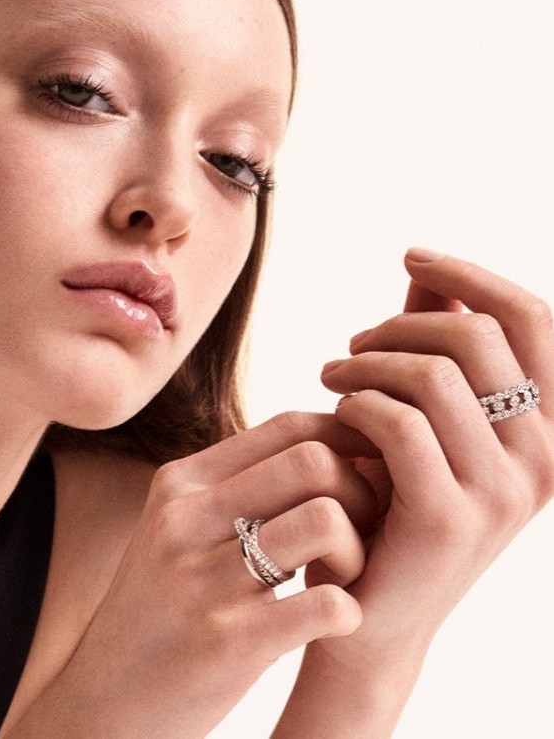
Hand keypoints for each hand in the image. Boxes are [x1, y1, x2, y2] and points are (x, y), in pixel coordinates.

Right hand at [11, 415, 378, 736]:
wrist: (104, 698)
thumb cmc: (159, 606)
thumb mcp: (176, 530)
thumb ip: (233, 488)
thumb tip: (320, 452)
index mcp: (180, 483)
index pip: (287, 427)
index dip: (346, 439)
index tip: (368, 468)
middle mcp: (185, 520)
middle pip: (312, 463)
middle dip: (362, 491)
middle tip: (365, 527)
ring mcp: (203, 580)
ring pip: (324, 521)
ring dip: (357, 550)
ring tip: (345, 575)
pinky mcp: (226, 642)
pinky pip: (323, 603)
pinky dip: (348, 610)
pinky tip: (334, 620)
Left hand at [318, 248, 553, 665]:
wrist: (374, 607)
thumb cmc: (395, 501)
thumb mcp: (426, 417)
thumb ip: (434, 345)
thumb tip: (423, 268)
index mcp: (551, 427)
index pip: (535, 320)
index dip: (471, 277)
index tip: (412, 255)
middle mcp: (547, 458)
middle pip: (476, 337)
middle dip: (399, 324)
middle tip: (351, 346)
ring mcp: (505, 492)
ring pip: (433, 374)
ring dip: (366, 361)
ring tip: (330, 375)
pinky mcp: (451, 518)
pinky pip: (397, 422)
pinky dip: (355, 402)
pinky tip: (331, 410)